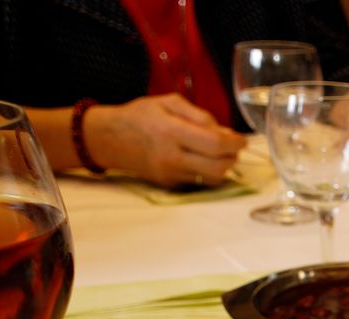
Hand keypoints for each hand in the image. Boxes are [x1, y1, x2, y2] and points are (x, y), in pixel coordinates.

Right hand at [86, 94, 246, 186]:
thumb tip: (224, 132)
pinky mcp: (169, 185)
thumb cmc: (139, 116)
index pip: (215, 144)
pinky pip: (199, 181)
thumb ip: (199, 115)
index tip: (240, 140)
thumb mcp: (168, 103)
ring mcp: (170, 174)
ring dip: (223, 166)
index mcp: (171, 131)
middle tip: (232, 148)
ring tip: (217, 153)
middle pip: (219, 167)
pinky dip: (207, 171)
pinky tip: (201, 159)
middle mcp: (171, 156)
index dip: (235, 144)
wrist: (108, 139)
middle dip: (233, 157)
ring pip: (212, 178)